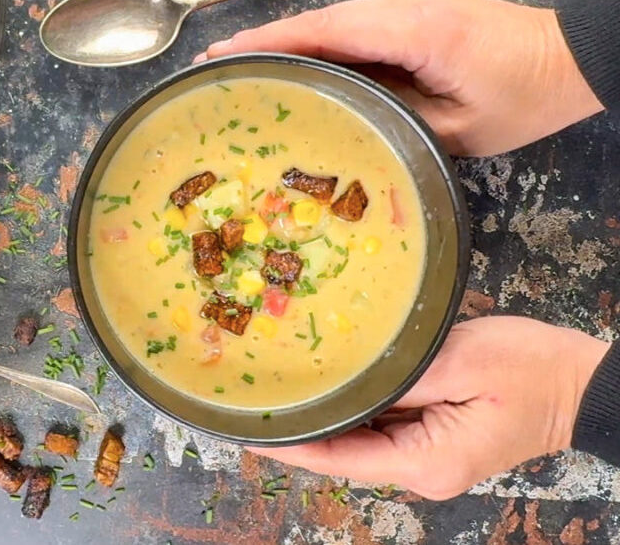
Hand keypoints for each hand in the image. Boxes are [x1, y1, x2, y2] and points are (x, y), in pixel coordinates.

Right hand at [195, 0, 603, 156]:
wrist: (572, 56)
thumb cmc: (524, 98)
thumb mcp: (457, 129)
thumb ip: (394, 119)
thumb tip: (339, 121)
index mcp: (417, 29)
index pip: (326, 30)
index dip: (270, 41)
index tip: (223, 53)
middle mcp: (407, 3)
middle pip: (321, 21)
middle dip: (267, 41)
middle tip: (217, 67)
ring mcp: (410, 0)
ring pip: (334, 21)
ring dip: (290, 43)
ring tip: (245, 69)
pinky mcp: (414, 9)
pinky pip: (355, 26)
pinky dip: (320, 44)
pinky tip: (295, 66)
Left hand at [251, 316, 607, 499]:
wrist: (579, 383)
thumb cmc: (530, 370)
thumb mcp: (460, 362)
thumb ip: (397, 378)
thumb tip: (344, 384)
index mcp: (426, 462)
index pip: (341, 460)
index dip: (292, 446)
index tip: (251, 432)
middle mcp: (421, 471)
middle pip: (345, 453)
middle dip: (303, 428)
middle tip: (256, 400)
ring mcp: (427, 458)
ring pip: (361, 440)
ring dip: (327, 417)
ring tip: (281, 388)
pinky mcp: (433, 440)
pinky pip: (382, 427)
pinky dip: (355, 409)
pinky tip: (330, 384)